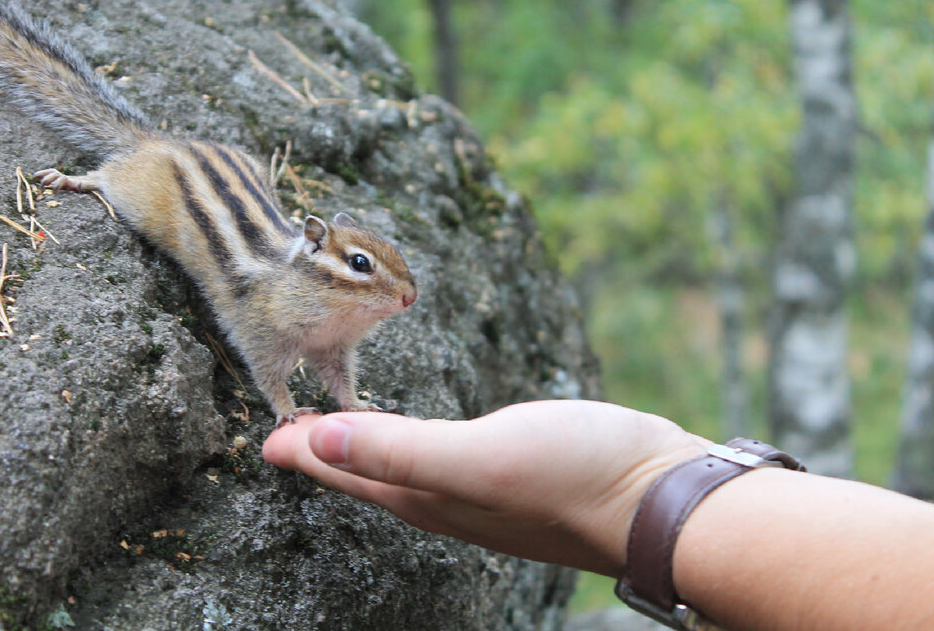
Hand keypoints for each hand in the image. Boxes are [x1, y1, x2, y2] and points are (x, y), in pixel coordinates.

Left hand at [262, 400, 706, 575]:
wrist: (665, 501)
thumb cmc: (575, 476)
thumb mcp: (477, 457)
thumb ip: (396, 449)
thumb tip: (313, 440)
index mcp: (430, 497)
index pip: (348, 475)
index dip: (306, 453)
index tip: (268, 435)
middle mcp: (452, 500)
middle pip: (372, 478)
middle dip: (330, 454)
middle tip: (296, 431)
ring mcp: (489, 492)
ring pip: (410, 471)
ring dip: (373, 451)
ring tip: (351, 430)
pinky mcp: (523, 475)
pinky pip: (451, 459)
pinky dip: (423, 444)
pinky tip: (436, 436)